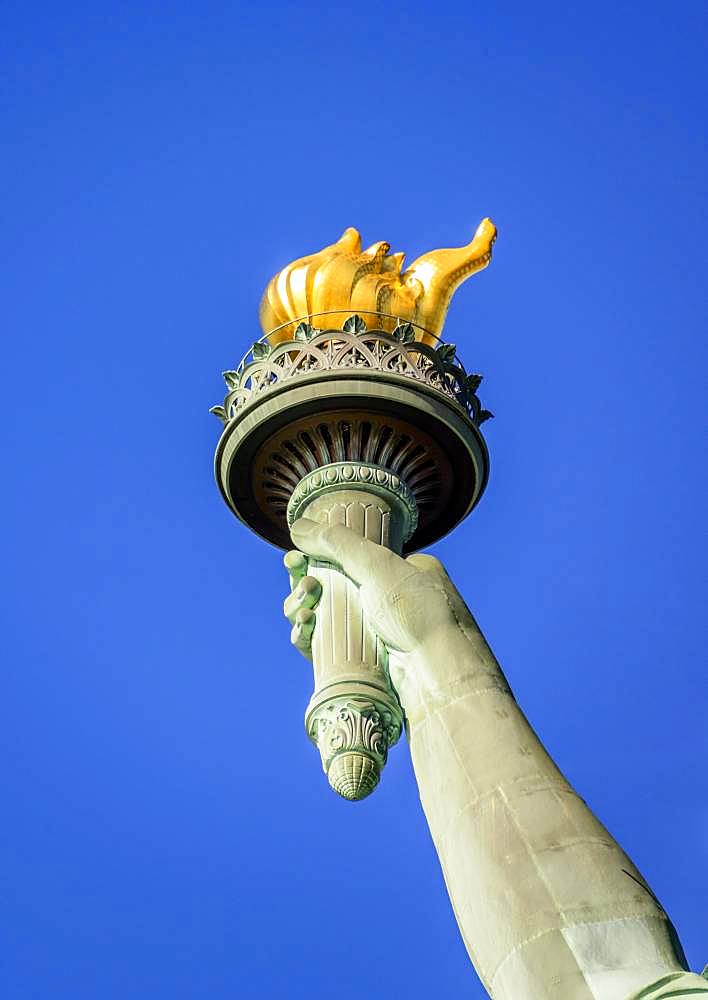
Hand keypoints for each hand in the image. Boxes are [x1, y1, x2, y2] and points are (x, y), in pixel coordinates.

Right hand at [283, 518, 501, 710]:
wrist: (439, 674)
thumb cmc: (418, 613)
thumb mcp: (378, 565)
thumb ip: (337, 542)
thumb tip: (297, 526)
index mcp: (403, 569)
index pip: (350, 557)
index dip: (317, 556)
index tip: (295, 559)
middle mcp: (388, 599)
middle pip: (330, 585)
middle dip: (306, 585)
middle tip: (303, 584)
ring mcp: (374, 632)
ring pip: (323, 616)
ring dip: (302, 608)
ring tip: (303, 610)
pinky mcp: (361, 661)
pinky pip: (324, 645)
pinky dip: (308, 635)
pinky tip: (304, 629)